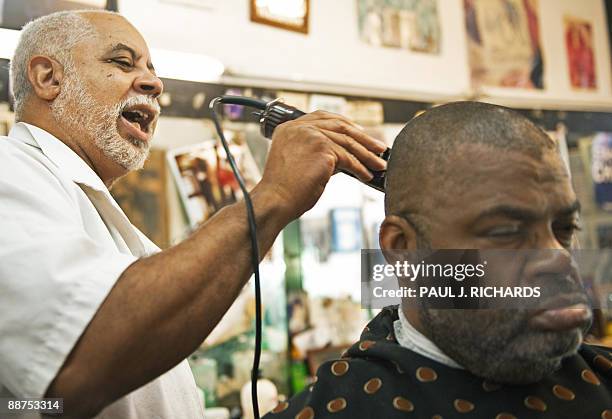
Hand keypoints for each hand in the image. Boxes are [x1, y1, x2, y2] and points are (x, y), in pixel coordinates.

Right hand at [257, 110, 386, 221]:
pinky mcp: (322, 149)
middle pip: (339, 126)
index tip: (358, 130)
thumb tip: (343, 155)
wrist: (276, 200)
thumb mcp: (299, 162)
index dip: (344, 122)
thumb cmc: (284, 189)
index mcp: (289, 128)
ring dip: (366, 155)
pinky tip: (366, 175)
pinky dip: (360, 168)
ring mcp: (311, 136)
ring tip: (379, 164)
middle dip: (362, 137)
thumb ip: (317, 152)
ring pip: (347, 143)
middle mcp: (299, 128)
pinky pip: (348, 158)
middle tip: (378, 147)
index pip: (322, 117)